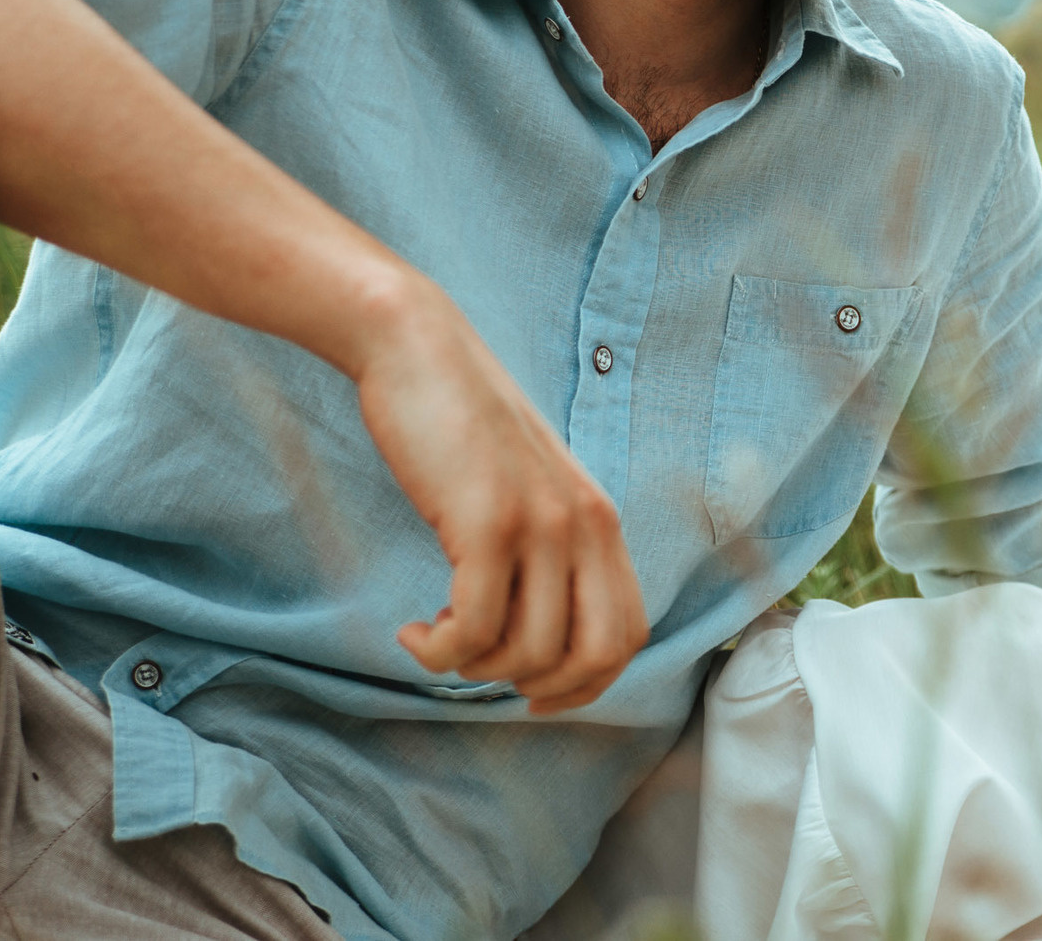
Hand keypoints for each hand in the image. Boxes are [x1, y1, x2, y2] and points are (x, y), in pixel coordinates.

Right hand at [350, 276, 648, 713]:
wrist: (418, 347)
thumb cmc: (462, 424)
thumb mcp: (529, 486)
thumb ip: (549, 544)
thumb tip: (535, 633)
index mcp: (601, 519)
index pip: (629, 634)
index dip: (586, 685)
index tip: (534, 695)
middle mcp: (585, 524)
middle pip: (596, 655)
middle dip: (540, 689)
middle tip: (483, 672)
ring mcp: (539, 523)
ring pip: (527, 653)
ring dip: (474, 668)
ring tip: (437, 638)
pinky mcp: (484, 522)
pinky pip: (473, 630)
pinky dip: (439, 652)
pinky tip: (413, 632)